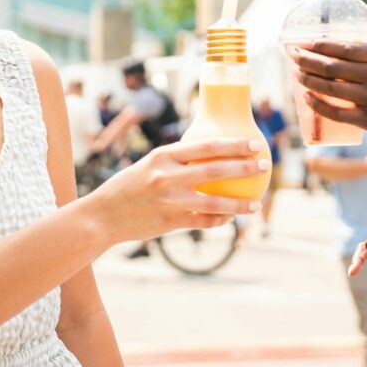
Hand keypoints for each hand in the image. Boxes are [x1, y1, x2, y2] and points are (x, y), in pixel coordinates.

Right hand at [89, 139, 264, 243]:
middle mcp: (167, 177)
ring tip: (256, 204)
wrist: (102, 216)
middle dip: (244, 167)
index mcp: (163, 157)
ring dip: (239, 203)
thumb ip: (174, 162)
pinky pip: (203, 222)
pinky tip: (230, 220)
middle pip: (215, 171)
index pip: (205, 147)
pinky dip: (218, 221)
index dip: (233, 145)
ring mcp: (169, 201)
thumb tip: (207, 156)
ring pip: (214, 202)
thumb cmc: (127, 188)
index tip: (253, 144)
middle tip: (264, 164)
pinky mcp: (169, 222)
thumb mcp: (148, 166)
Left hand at [290, 42, 366, 148]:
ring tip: (296, 74)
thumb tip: (341, 48)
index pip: (342, 47)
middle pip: (331, 65)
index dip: (318, 45)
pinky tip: (306, 98)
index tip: (303, 42)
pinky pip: (335, 111)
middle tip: (292, 55)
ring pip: (329, 86)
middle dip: (306, 59)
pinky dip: (317, 104)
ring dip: (307, 79)